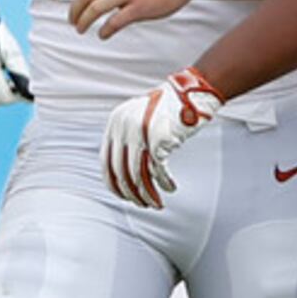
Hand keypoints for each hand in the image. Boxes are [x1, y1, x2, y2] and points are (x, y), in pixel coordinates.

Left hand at [103, 67, 223, 208]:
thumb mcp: (138, 117)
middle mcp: (123, 127)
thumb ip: (128, 138)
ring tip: (156, 203)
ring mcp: (139, 133)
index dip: (114, 183)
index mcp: (115, 122)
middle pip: (121, 172)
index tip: (123, 196)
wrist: (190, 93)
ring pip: (138, 175)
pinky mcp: (157, 139)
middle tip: (142, 204)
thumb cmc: (168, 108)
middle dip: (132, 193)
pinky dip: (164, 183)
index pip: (106, 161)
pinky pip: (158, 170)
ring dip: (147, 194)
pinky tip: (170, 188)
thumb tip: (124, 172)